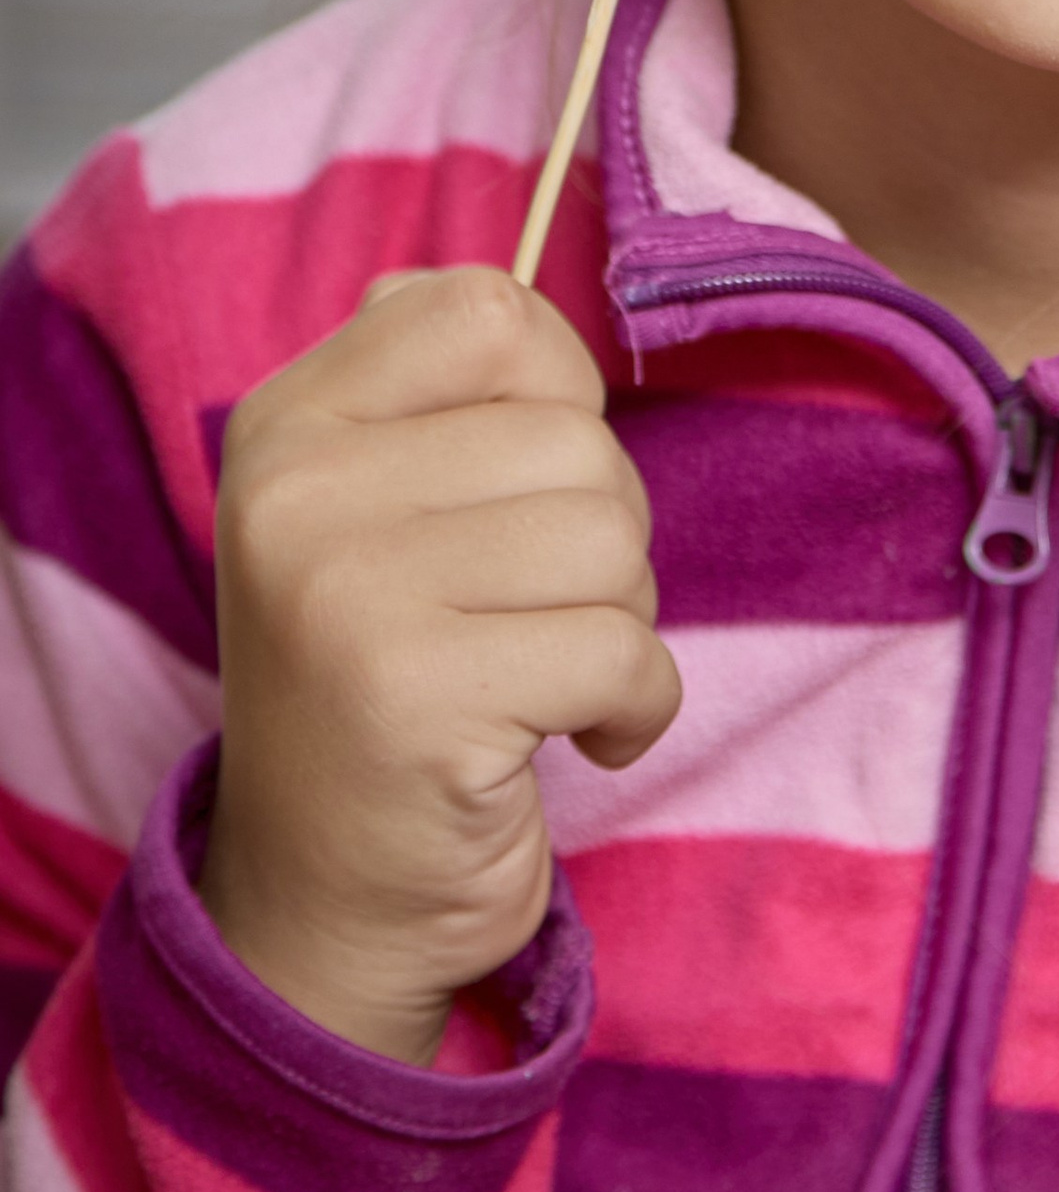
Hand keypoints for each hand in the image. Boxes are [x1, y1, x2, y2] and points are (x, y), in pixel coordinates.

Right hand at [199, 268, 680, 1064]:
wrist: (324, 903)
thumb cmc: (392, 683)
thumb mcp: (373, 514)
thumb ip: (435, 394)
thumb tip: (520, 289)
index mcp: (289, 426)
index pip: (486, 310)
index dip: (557, 394)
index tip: (526, 487)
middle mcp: (298, 495)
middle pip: (576, 441)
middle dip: (602, 538)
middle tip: (528, 621)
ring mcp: (348, 596)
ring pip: (611, 540)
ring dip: (620, 625)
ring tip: (540, 679)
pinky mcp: (419, 701)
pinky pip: (625, 654)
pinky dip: (635, 709)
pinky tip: (571, 743)